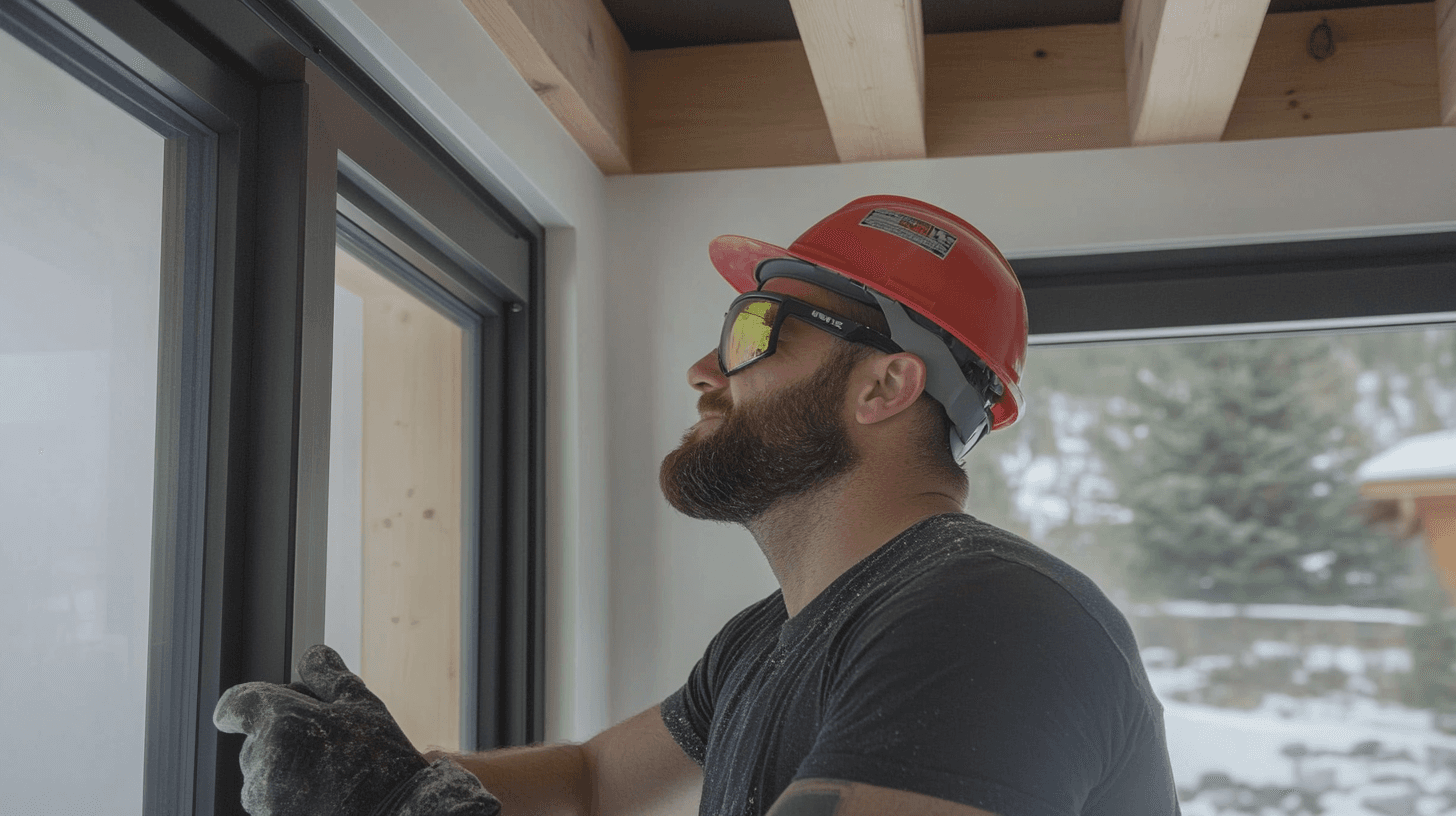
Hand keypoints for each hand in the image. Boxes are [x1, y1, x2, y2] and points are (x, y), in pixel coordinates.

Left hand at [214, 644, 499, 815]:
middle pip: (256, 735)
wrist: (395, 815)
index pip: (235, 704)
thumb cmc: (381, 758)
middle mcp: (261, 760)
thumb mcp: (362, 704)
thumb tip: (312, 653)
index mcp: (280, 722)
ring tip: (329, 767)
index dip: (240, 703)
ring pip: (261, 768)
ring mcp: (263, 796)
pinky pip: (268, 796)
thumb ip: (328, 675)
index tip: (241, 711)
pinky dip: (288, 789)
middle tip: (326, 735)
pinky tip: (324, 788)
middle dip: (282, 730)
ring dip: (284, 761)